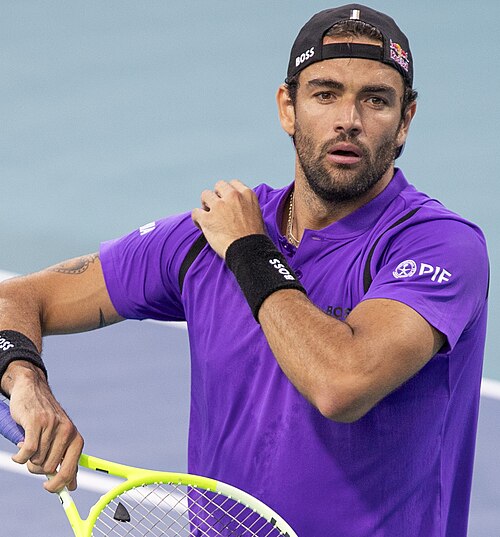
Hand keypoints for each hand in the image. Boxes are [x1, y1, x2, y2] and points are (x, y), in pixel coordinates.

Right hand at [4, 362, 82, 491]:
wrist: (33, 389)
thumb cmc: (45, 419)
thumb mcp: (60, 437)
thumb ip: (65, 459)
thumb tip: (71, 486)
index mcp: (76, 438)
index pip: (71, 469)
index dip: (59, 483)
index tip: (49, 488)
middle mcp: (67, 432)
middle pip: (49, 469)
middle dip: (37, 470)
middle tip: (32, 461)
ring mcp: (52, 426)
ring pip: (37, 461)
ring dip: (28, 461)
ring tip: (27, 448)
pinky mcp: (36, 423)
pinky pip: (27, 452)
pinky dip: (19, 458)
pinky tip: (18, 453)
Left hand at [192, 180, 265, 257]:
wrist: (249, 251)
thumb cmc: (254, 238)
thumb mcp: (257, 215)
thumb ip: (246, 206)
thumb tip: (239, 208)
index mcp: (247, 195)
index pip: (234, 183)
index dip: (228, 192)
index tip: (227, 199)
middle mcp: (233, 197)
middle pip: (219, 185)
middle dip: (217, 195)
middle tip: (217, 206)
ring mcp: (219, 206)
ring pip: (205, 195)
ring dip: (206, 204)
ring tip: (208, 215)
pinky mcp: (207, 219)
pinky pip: (196, 212)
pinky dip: (197, 219)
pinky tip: (202, 225)